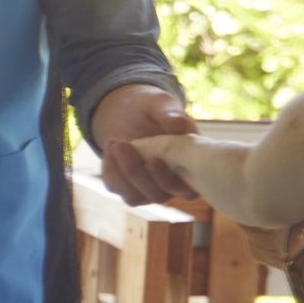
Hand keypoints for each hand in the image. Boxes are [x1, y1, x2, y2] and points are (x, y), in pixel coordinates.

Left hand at [93, 84, 198, 205]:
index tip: (152, 160)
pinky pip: (117, 189)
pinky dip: (110, 172)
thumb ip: (172, 115)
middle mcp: (174, 184)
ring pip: (135, 197)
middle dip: (136, 172)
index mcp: (194, 167)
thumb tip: (182, 125)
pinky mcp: (128, 187)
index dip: (168, 180)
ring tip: (114, 143)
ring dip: (121, 173)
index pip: (187, 190)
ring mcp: (150, 188)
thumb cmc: (154, 108)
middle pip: (158, 195)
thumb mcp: (162, 105)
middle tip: (122, 144)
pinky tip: (109, 150)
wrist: (130, 112)